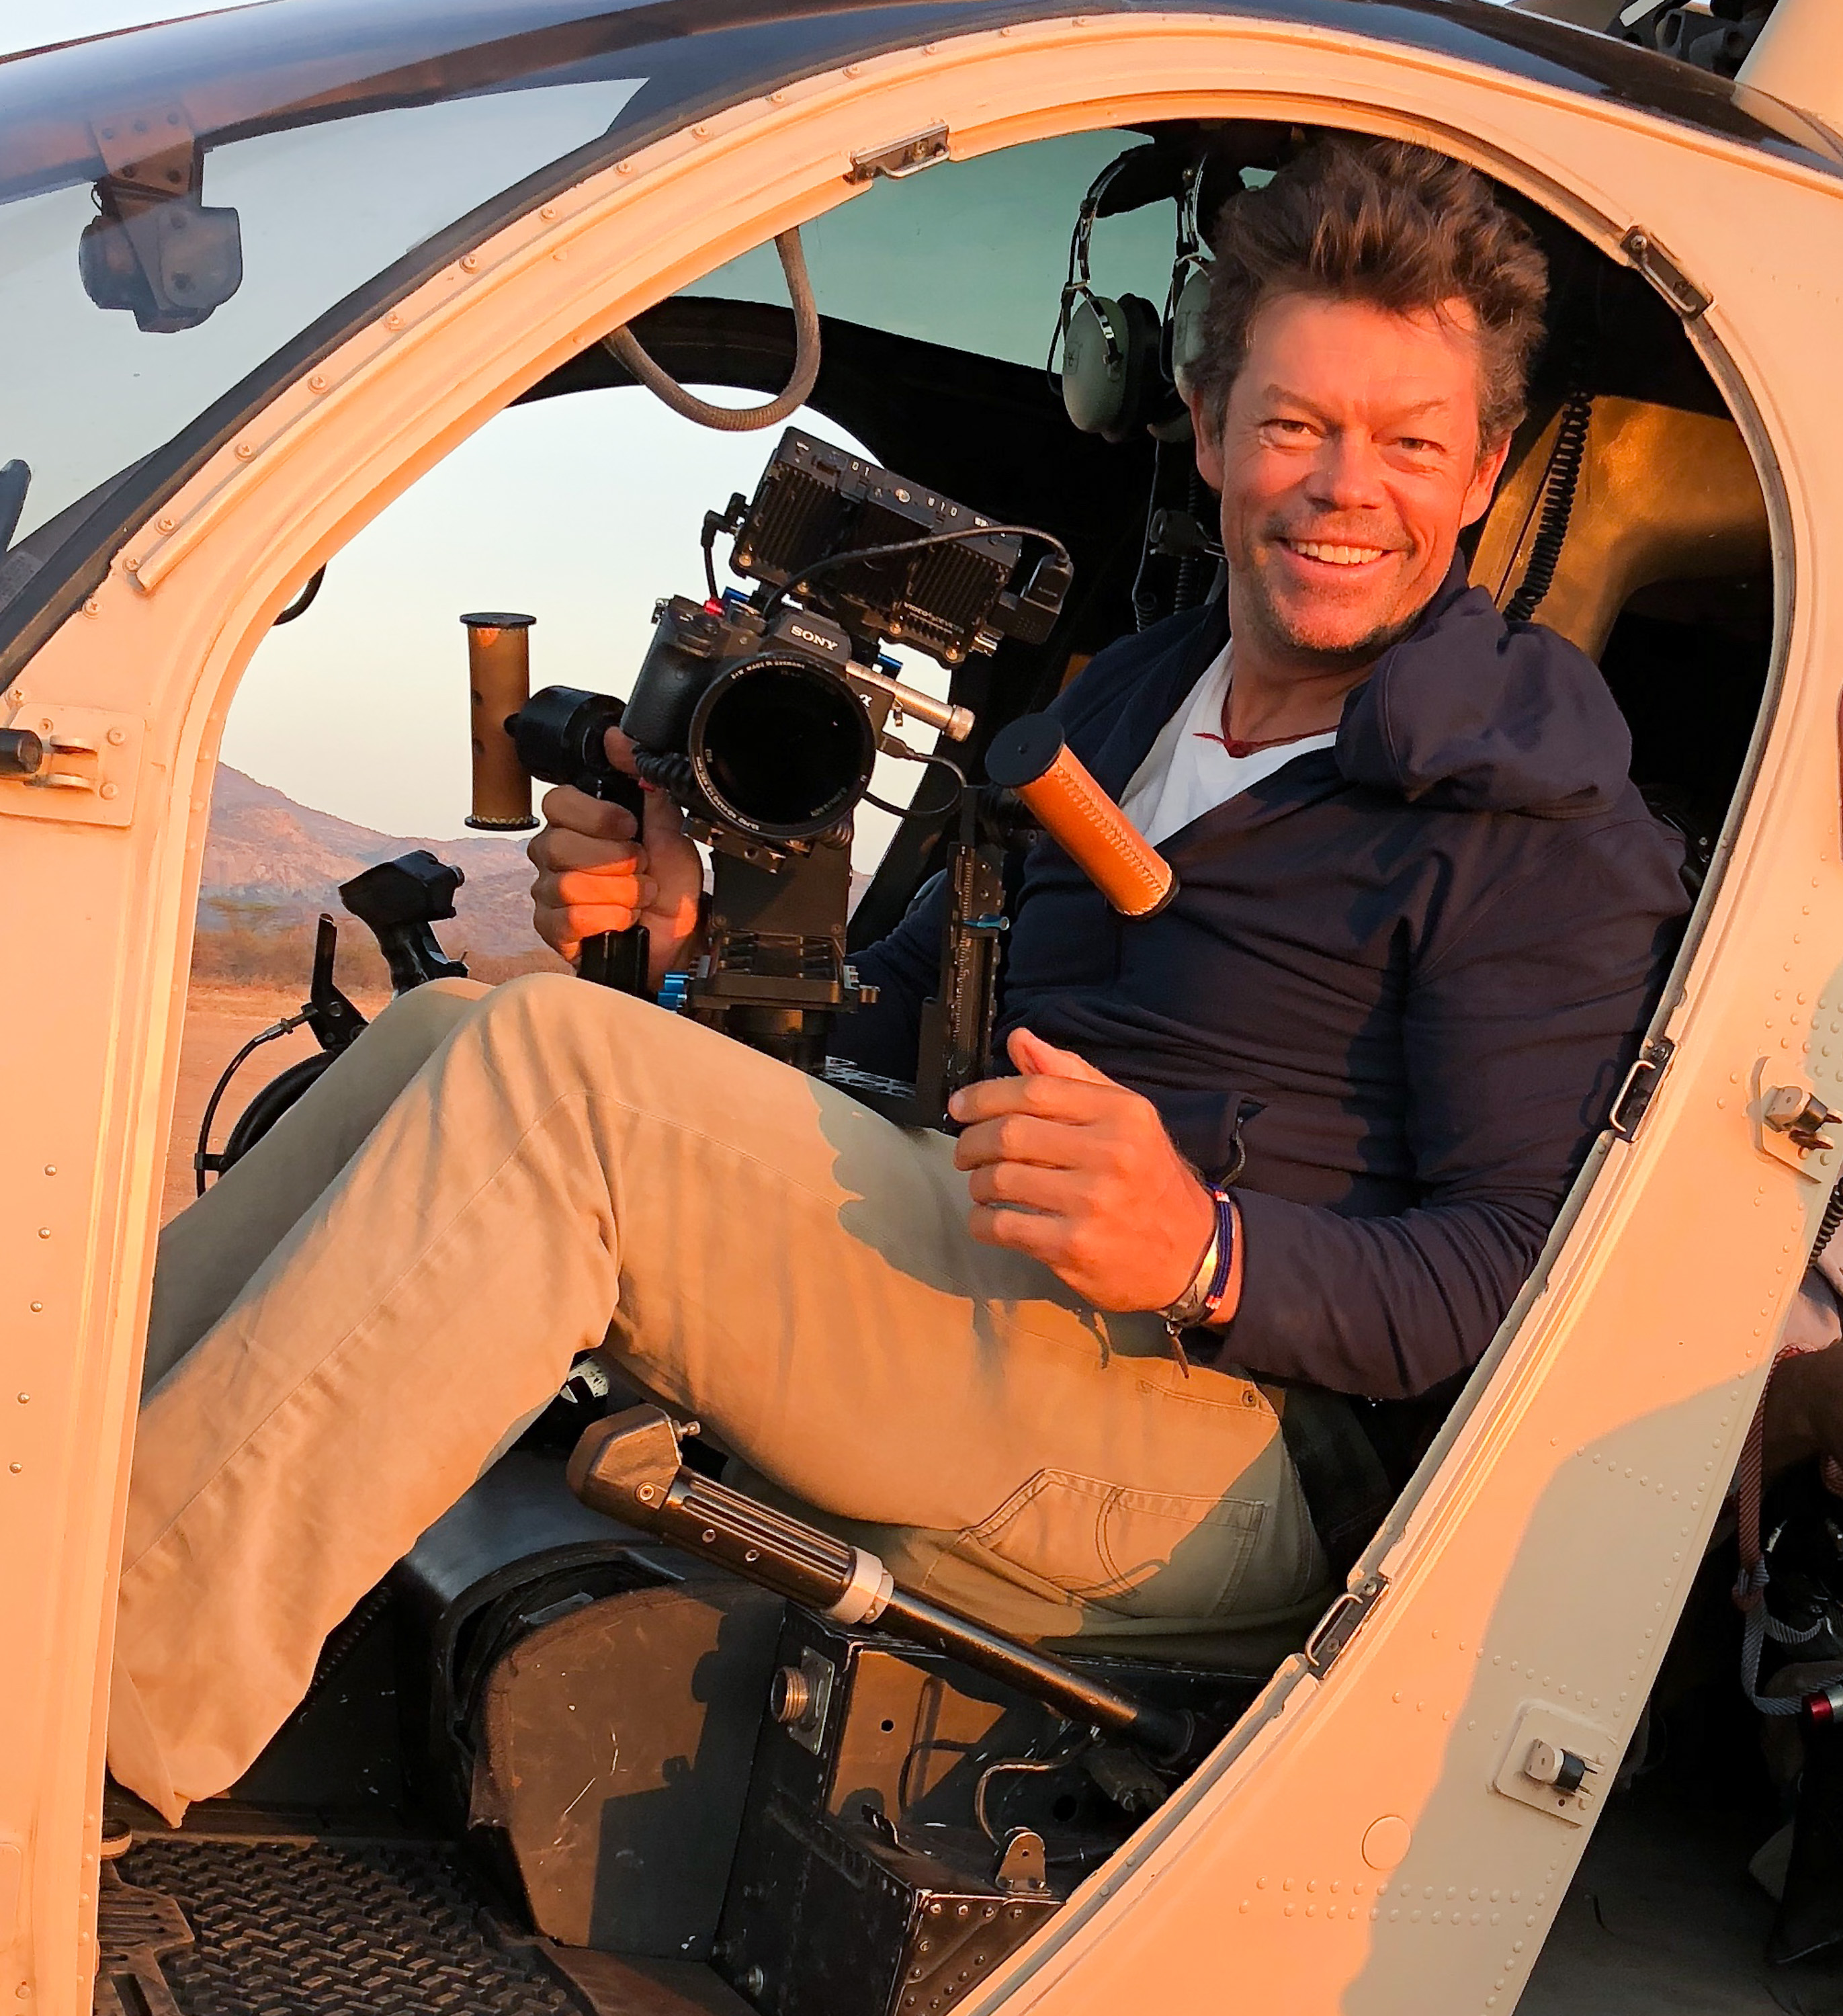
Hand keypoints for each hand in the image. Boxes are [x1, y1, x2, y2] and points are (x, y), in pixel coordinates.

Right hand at [527, 726, 704, 985]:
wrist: (679, 938)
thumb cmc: (669, 885)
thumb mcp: (669, 829)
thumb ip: (647, 784)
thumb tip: (619, 737)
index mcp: (577, 823)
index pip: (557, 803)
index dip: (596, 817)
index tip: (630, 828)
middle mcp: (554, 854)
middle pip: (559, 845)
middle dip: (615, 861)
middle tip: (640, 869)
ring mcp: (549, 892)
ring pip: (568, 884)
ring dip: (619, 893)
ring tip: (637, 897)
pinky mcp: (552, 929)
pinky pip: (568, 919)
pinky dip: (608, 919)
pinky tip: (622, 919)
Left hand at [949, 1028, 1225, 1313]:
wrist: (1192, 1253)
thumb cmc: (1149, 1177)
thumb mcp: (1125, 1117)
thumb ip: (1071, 1076)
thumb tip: (1020, 1041)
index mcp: (1121, 1113)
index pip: (1034, 1090)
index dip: (985, 1095)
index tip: (959, 1106)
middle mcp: (1109, 1153)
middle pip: (1009, 1134)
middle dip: (971, 1142)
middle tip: (965, 1151)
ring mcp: (1091, 1202)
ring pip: (999, 1180)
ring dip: (976, 1182)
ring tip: (981, 1185)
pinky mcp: (1073, 1246)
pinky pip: (1002, 1226)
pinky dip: (981, 1222)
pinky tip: (988, 1219)